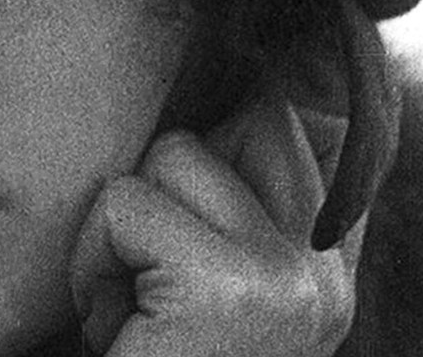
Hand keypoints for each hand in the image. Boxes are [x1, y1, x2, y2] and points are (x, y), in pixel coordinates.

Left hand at [70, 97, 361, 356]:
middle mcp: (326, 273)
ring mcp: (288, 279)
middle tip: (149, 268)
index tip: (203, 163)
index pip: (314, 127)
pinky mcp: (230, 286)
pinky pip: (124, 206)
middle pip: (250, 118)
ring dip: (119, 225)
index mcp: (329, 268)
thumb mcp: (210, 284)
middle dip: (169, 179)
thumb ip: (231, 209)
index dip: (241, 126)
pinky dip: (93, 259)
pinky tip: (113, 324)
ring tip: (128, 301)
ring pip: (174, 155)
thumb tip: (237, 99)